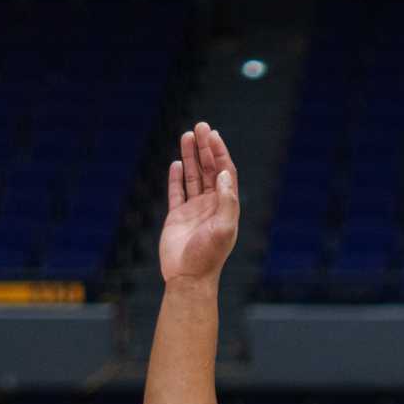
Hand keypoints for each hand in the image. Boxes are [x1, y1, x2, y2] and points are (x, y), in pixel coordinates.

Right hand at [160, 122, 239, 284]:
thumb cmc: (208, 256)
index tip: (213, 135)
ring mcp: (194, 210)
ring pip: (193, 177)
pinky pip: (177, 192)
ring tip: (187, 135)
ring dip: (191, 156)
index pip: (225, 173)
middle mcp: (211, 206)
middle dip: (205, 148)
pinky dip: (177, 177)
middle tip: (200, 125)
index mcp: (225, 207)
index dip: (220, 153)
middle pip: (210, 170)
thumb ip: (226, 200)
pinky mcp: (177, 217)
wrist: (188, 278)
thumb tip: (225, 173)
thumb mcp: (223, 227)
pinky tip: (178, 163)